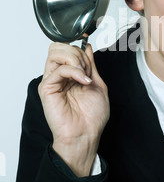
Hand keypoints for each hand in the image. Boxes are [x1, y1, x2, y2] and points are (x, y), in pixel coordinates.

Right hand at [38, 42, 108, 176]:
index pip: (69, 48)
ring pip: (56, 52)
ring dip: (75, 59)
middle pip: (59, 47)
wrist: (87, 134)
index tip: (90, 57)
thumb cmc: (92, 116)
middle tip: (87, 69)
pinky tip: (83, 81)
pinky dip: (74, 71)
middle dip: (77, 52)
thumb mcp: (97, 83)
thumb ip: (91, 65)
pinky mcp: (47, 88)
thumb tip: (88, 47)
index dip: (81, 49)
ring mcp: (52, 80)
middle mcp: (59, 75)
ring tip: (84, 74)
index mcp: (70, 74)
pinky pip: (59, 69)